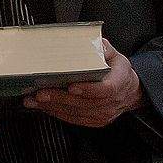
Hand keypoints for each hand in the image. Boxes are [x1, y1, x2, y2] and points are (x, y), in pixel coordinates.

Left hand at [27, 39, 144, 127]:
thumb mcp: (114, 55)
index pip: (105, 89)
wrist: (129, 91)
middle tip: (40, 93)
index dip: (87, 89)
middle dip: (60, 98)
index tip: (72, 86)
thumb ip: (102, 47)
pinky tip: (42, 106)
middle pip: (84, 103)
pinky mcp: (93, 121)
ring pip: (76, 113)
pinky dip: (56, 112)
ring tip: (34, 100)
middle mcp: (111, 102)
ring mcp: (102, 114)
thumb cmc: (118, 71)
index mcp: (118, 83)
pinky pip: (73, 119)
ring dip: (53, 107)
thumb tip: (88, 41)